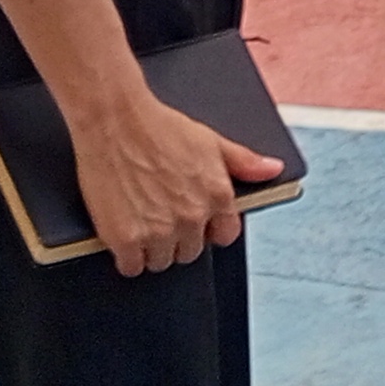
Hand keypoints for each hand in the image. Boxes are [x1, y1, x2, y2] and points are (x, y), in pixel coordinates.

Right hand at [73, 93, 287, 275]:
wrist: (112, 119)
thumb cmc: (157, 126)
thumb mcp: (209, 140)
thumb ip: (243, 161)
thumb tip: (272, 169)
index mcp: (217, 195)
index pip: (225, 235)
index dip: (208, 229)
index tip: (193, 222)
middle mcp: (192, 216)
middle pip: (189, 252)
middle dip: (176, 238)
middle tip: (158, 213)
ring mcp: (159, 230)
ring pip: (160, 262)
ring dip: (150, 248)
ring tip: (138, 219)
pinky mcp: (126, 238)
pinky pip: (131, 266)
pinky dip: (125, 255)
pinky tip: (121, 233)